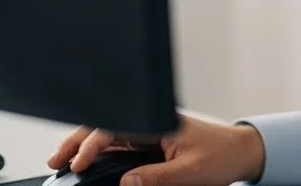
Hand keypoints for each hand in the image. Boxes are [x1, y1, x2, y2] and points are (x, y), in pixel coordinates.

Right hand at [46, 113, 266, 185]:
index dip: (92, 144)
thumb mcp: (191, 172)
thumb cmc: (224, 155)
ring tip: (64, 162)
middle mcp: (153, 122)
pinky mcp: (153, 141)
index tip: (78, 163)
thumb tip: (126, 183)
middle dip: (78, 140)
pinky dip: (100, 152)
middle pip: (106, 125)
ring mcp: (151, 130)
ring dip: (86, 146)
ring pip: (110, 134)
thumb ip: (157, 178)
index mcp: (161, 121)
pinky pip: (120, 144)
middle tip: (56, 161)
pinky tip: (89, 163)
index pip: (116, 126)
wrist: (244, 151)